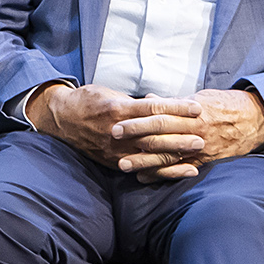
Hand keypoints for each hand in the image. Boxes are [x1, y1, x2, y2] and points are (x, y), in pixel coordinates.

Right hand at [27, 83, 200, 169]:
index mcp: (116, 110)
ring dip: (176, 154)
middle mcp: (116, 131)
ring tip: (198, 152)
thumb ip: (136, 103)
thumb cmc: (88, 101)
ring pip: (151, 153)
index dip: (176, 108)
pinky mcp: (114, 161)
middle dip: (180, 135)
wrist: (61, 119)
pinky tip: (183, 170)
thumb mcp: (110, 93)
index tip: (196, 107)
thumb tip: (163, 103)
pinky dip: (165, 170)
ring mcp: (115, 149)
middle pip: (154, 134)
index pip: (152, 109)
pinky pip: (144, 168)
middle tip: (203, 135)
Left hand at [105, 87, 263, 181]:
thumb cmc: (226, 104)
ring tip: (122, 164)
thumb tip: (147, 99)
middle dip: (135, 138)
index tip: (117, 122)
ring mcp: (202, 149)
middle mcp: (196, 131)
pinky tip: (144, 177)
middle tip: (112, 140)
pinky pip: (181, 170)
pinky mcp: (206, 162)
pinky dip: (161, 174)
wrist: (257, 120)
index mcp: (193, 112)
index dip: (138, 121)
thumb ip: (172, 101)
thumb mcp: (201, 97)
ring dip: (143, 161)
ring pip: (168, 156)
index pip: (160, 116)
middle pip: (161, 136)